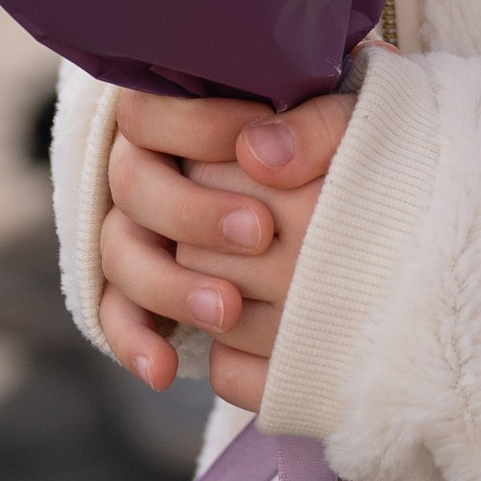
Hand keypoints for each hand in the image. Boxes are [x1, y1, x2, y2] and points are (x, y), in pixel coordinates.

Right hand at [97, 88, 353, 410]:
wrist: (361, 211)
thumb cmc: (343, 146)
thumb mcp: (347, 117)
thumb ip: (313, 121)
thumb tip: (260, 155)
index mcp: (181, 109)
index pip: (151, 110)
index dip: (195, 128)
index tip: (257, 152)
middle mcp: (148, 164)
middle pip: (133, 184)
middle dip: (192, 212)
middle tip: (260, 234)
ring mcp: (139, 227)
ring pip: (122, 253)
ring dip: (168, 284)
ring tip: (227, 310)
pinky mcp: (141, 286)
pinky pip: (118, 314)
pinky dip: (136, 341)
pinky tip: (163, 371)